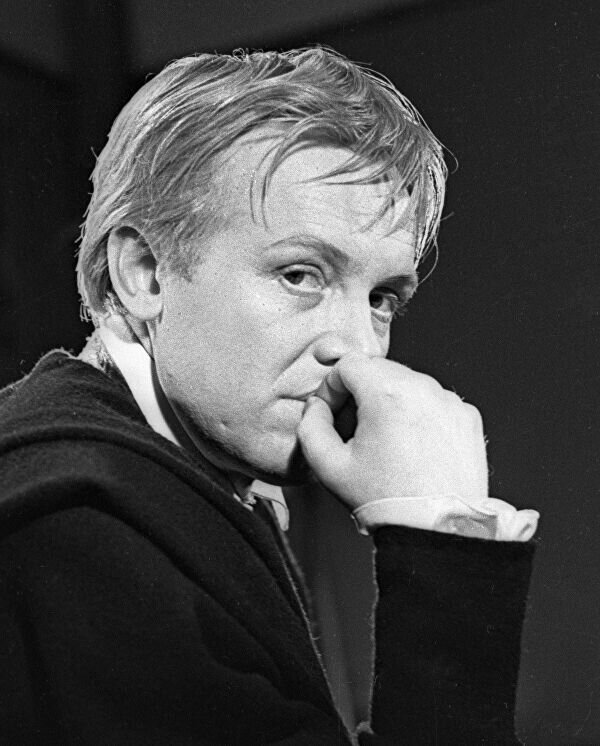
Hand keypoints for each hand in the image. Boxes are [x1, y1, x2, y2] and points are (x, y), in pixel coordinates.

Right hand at [297, 353, 488, 511]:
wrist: (436, 530)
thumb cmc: (387, 501)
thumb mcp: (329, 466)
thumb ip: (311, 426)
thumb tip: (316, 408)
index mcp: (388, 393)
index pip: (349, 364)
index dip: (331, 388)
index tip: (332, 414)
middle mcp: (424, 388)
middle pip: (379, 370)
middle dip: (360, 394)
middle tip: (355, 431)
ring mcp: (450, 402)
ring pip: (408, 384)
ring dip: (390, 403)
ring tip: (386, 444)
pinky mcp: (467, 417)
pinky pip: (434, 402)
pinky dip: (420, 416)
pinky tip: (413, 448)